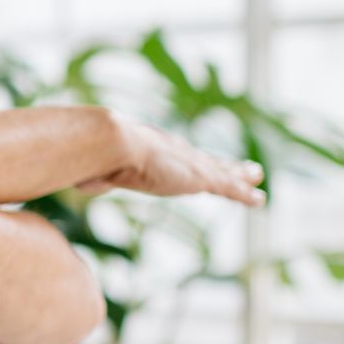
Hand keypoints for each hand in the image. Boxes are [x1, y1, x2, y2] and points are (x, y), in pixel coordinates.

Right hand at [77, 113, 267, 206]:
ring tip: (257, 175)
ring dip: (240, 175)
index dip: (191, 161)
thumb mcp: (97, 169)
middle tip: (240, 165)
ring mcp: (189, 164)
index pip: (178, 156)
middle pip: (205, 159)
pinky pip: (228, 187)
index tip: (200, 163)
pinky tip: (259, 200)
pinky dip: (244, 193)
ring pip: (222, 170)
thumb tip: (84, 182)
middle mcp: (174, 152)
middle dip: (223, 163)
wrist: (110, 143)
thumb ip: (97, 176)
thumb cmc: (97, 155)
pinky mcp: (200, 177)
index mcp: (152, 149)